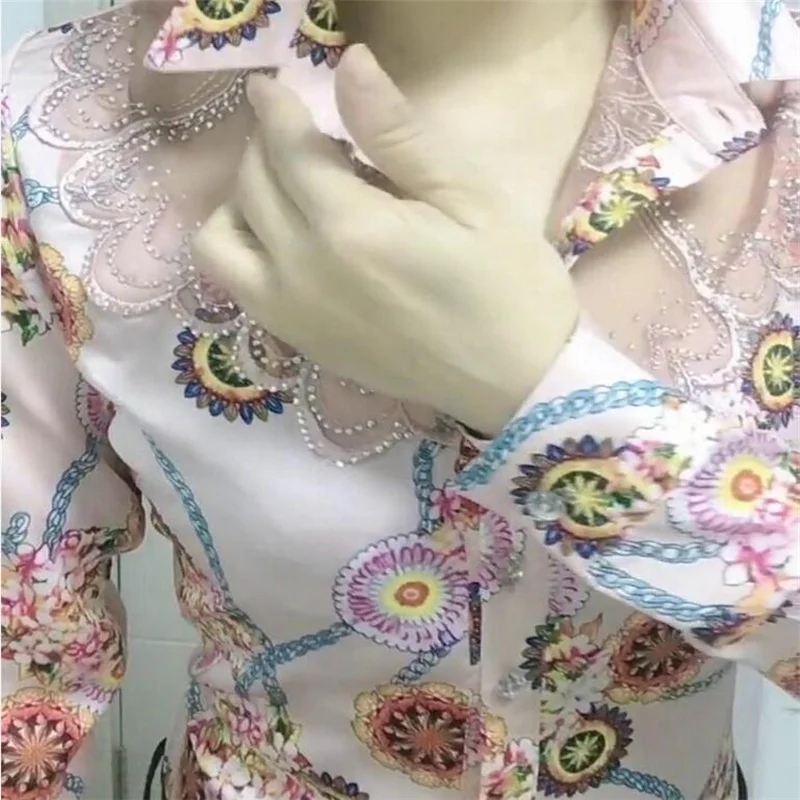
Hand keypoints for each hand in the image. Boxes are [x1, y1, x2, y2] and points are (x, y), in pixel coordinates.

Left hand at [192, 45, 578, 435]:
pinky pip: (237, 287)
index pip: (287, 148)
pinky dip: (242, 250)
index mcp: (352, 228)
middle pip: (251, 187)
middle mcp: (303, 272)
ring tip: (283, 193)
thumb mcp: (468, 199)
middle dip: (265, 146)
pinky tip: (284, 242)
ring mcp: (293, 315)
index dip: (276, 108)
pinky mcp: (298, 343)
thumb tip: (349, 63)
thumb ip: (399, 135)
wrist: (512, 381)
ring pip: (222, 240)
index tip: (272, 86)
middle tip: (301, 137)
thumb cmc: (506, 285)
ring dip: (239, 202)